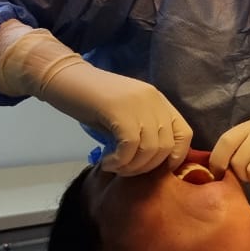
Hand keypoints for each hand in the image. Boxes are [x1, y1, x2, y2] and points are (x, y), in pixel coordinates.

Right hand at [0, 22, 192, 175]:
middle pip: (166, 146)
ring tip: (115, 167)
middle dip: (146, 168)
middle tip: (125, 170)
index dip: (176, 157)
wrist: (65, 79)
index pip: (184, 133)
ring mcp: (138, 103)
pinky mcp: (119, 109)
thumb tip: (150, 164)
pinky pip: (130, 145)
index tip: (156, 170)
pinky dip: (120, 161)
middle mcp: (154, 100)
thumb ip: (141, 133)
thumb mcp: (125, 116)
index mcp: (159, 101)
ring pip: (150, 148)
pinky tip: (107, 162)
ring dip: (132, 167)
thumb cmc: (91, 102)